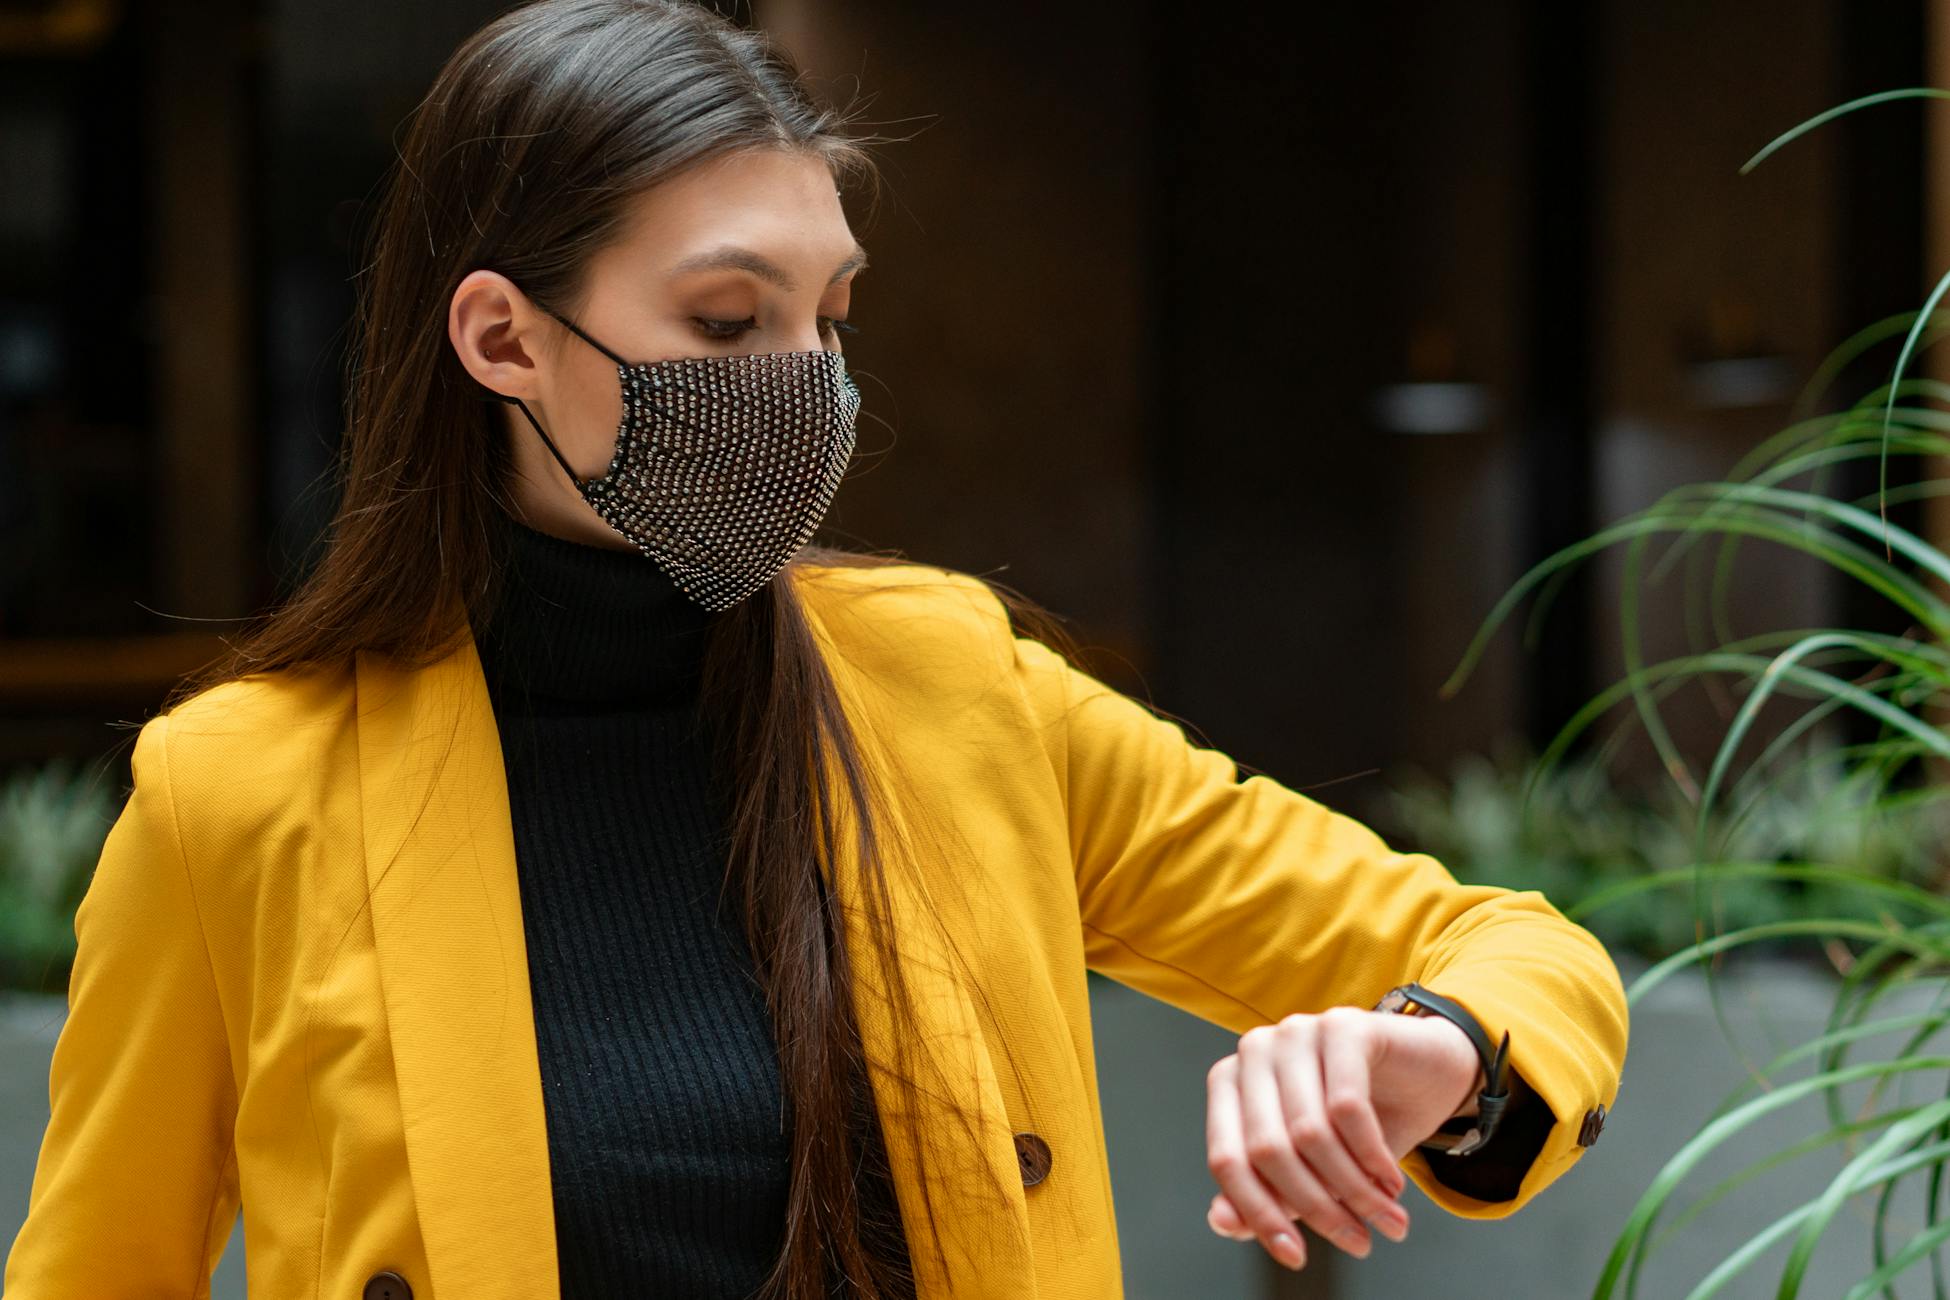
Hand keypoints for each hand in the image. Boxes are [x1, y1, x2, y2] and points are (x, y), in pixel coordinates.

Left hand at [1202, 1005, 1483, 1269]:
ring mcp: (1296, 1031)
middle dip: (1317, 1208)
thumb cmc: (1357, 1124)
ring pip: (1310, 1133)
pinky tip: (1392, 1181)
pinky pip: (1348, 1107)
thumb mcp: (1311, 1168)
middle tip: (1360, 1242)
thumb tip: (1222, 1223)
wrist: (1424, 1074)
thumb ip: (1265, 1194)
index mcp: (1229, 1083)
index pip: (1226, 1159)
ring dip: (1353, 1189)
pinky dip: (1372, 1156)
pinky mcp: (1342, 1025)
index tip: (1295, 1257)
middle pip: (1268, 1150)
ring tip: (1386, 1218)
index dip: (1257, 1214)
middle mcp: (1254, 1051)